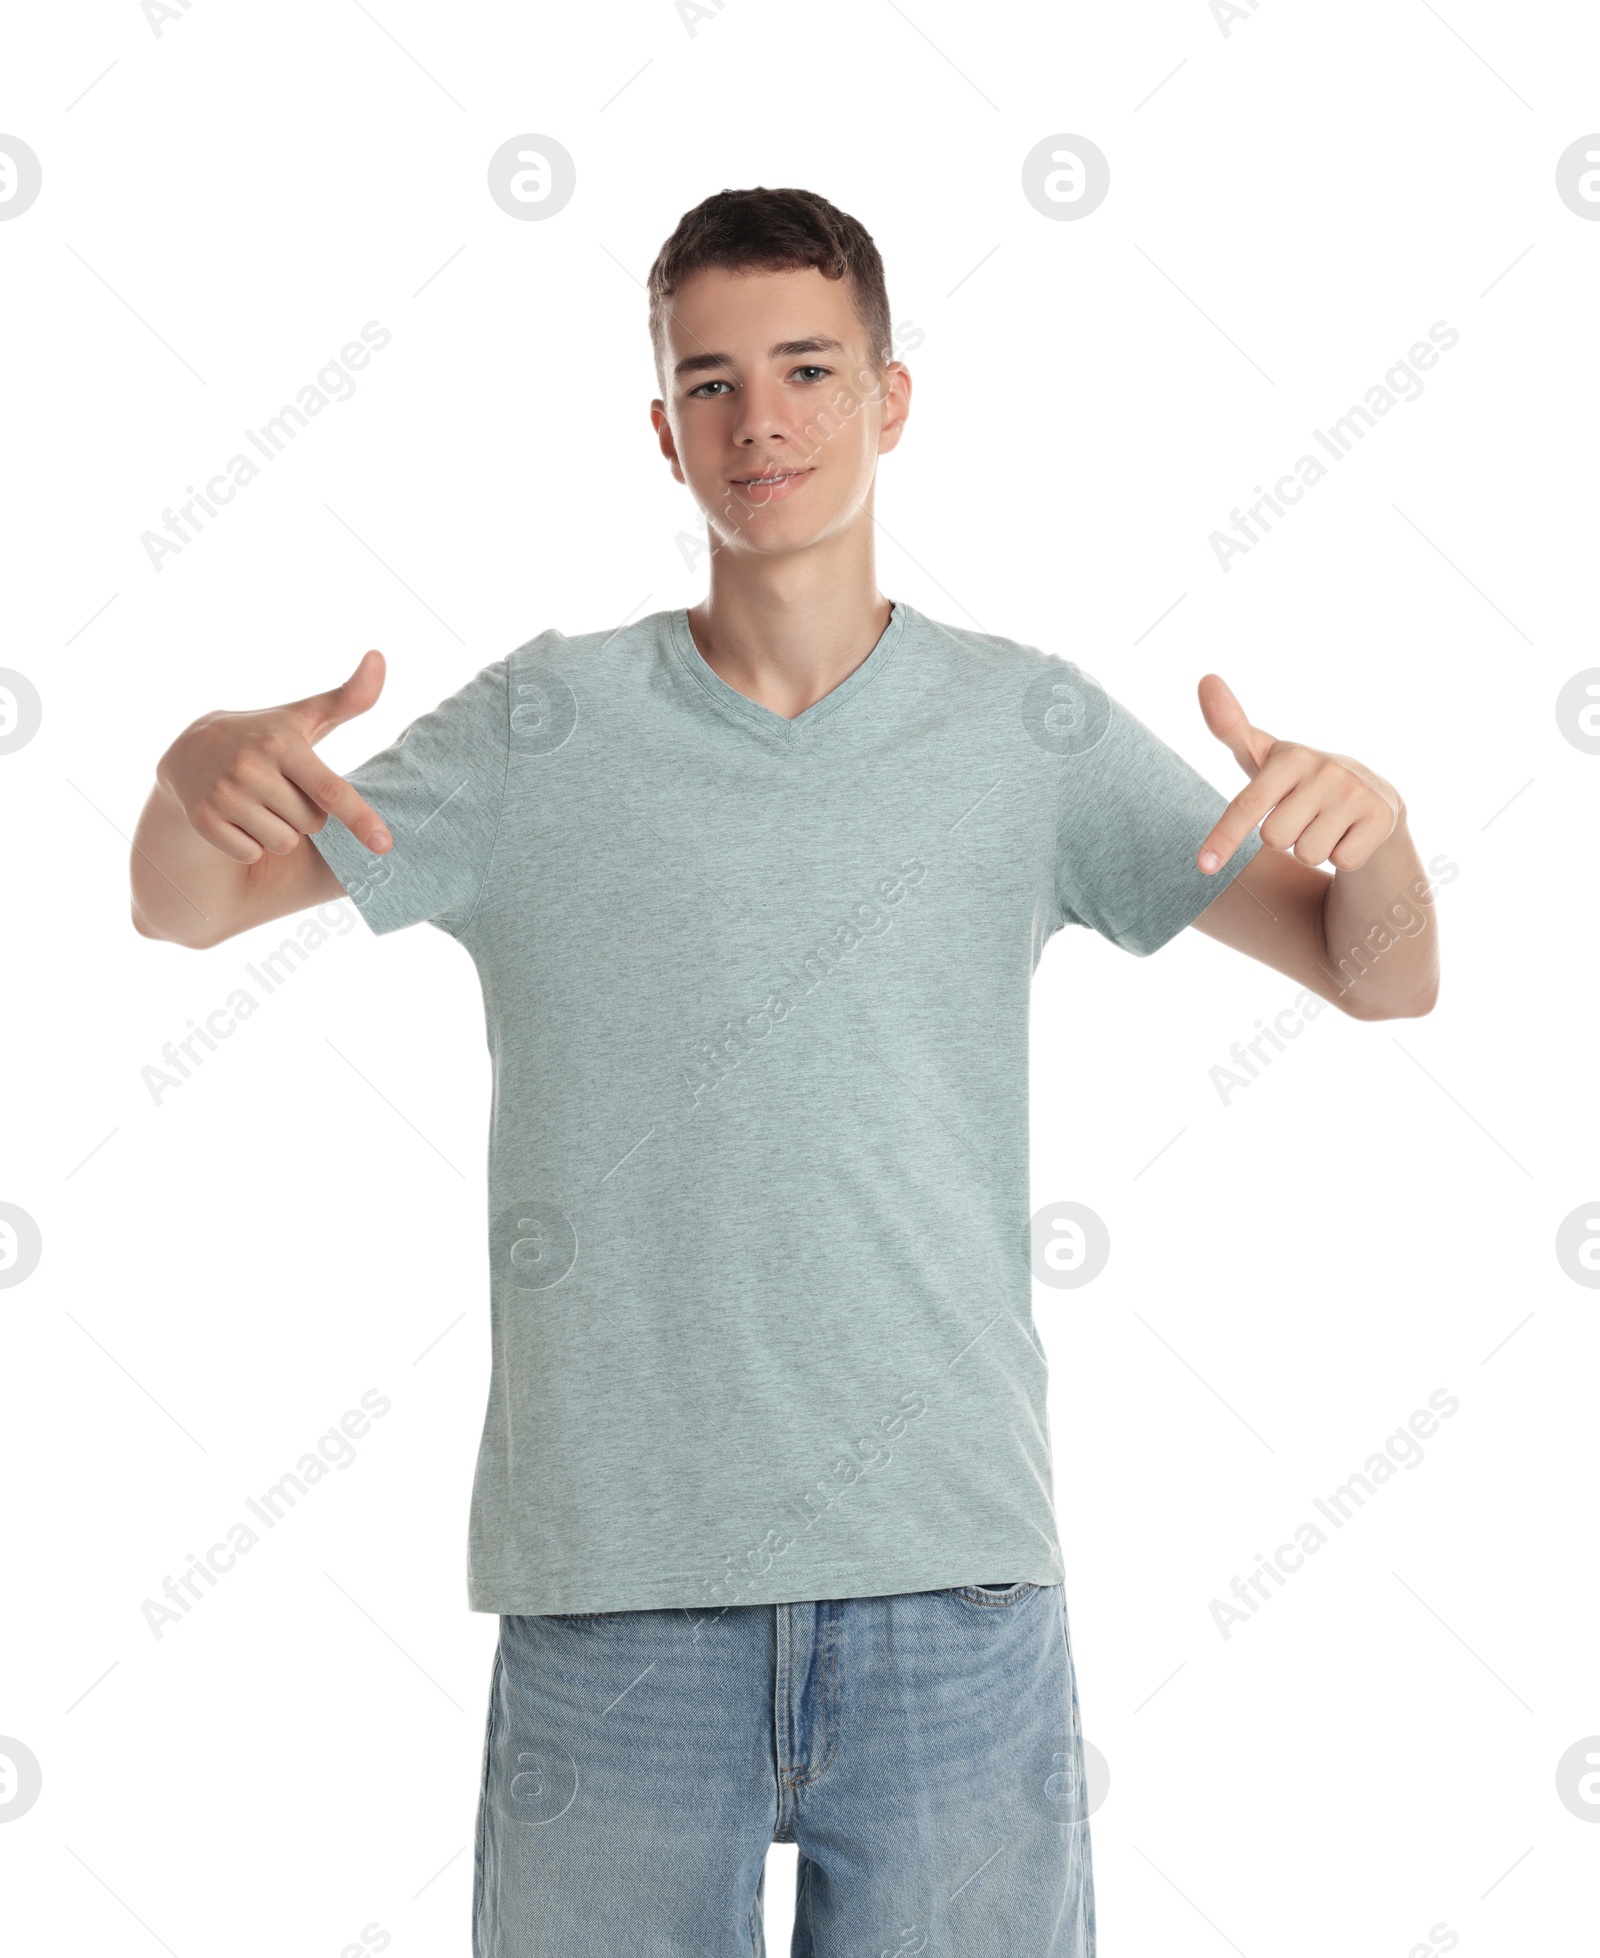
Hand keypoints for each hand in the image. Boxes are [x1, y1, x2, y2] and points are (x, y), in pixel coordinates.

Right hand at [157, 650, 391, 862]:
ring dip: (280, 831)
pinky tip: (238, 816)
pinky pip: (250, 853)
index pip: (329, 790)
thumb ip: (349, 697)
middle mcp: (251, 768)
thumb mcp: (304, 716)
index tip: (384, 844)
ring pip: (283, 842)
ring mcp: (224, 794)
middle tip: (283, 789)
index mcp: (283, 745)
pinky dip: (251, 843)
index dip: (360, 818)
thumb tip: (379, 656)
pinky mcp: (203, 818)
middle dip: (306, 814)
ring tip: (261, 802)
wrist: (191, 749)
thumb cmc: (266, 736)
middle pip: (312, 824)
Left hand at [1195, 674, 1400, 873]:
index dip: (1223, 838)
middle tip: (1302, 815)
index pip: (1247, 805)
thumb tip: (1205, 678)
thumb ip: (1230, 727)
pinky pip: (1341, 861)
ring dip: (1312, 848)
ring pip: (1307, 854)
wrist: (1372, 794)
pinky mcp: (1381, 816)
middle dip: (1284, 836)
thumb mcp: (1265, 755)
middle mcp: (1325, 769)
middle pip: (1275, 838)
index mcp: (1291, 756)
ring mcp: (1355, 792)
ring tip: (1326, 823)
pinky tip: (1349, 832)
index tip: (1204, 865)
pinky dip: (1342, 856)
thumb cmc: (1299, 780)